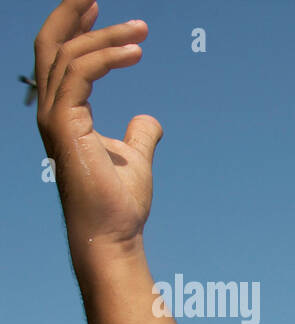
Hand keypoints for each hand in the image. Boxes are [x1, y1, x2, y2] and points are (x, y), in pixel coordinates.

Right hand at [34, 1, 160, 257]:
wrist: (113, 235)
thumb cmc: (119, 205)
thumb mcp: (135, 159)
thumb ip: (140, 135)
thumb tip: (148, 119)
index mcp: (64, 115)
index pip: (61, 60)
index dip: (77, 30)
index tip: (101, 9)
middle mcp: (53, 112)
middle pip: (52, 47)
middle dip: (71, 14)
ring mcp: (55, 118)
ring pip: (69, 55)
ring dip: (104, 36)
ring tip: (141, 29)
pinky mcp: (65, 125)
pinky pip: (80, 74)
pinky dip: (107, 57)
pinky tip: (135, 52)